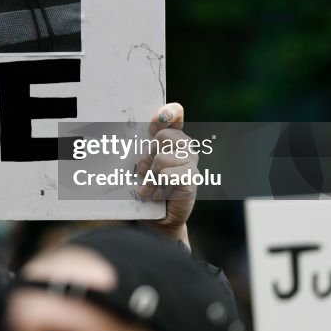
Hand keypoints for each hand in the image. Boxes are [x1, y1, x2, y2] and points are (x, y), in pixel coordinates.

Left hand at [135, 103, 194, 249]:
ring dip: (151, 175)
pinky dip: (157, 188)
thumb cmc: (145, 187)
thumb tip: (148, 131)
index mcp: (171, 138)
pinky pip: (169, 175)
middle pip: (162, 136)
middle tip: (146, 171)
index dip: (167, 112)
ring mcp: (191, 163)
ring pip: (162, 158)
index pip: (174, 114)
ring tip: (151, 185)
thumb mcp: (138, 164)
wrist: (156, 218)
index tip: (156, 119)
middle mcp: (185, 147)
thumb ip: (140, 146)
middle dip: (148, 155)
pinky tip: (157, 195)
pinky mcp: (192, 180)